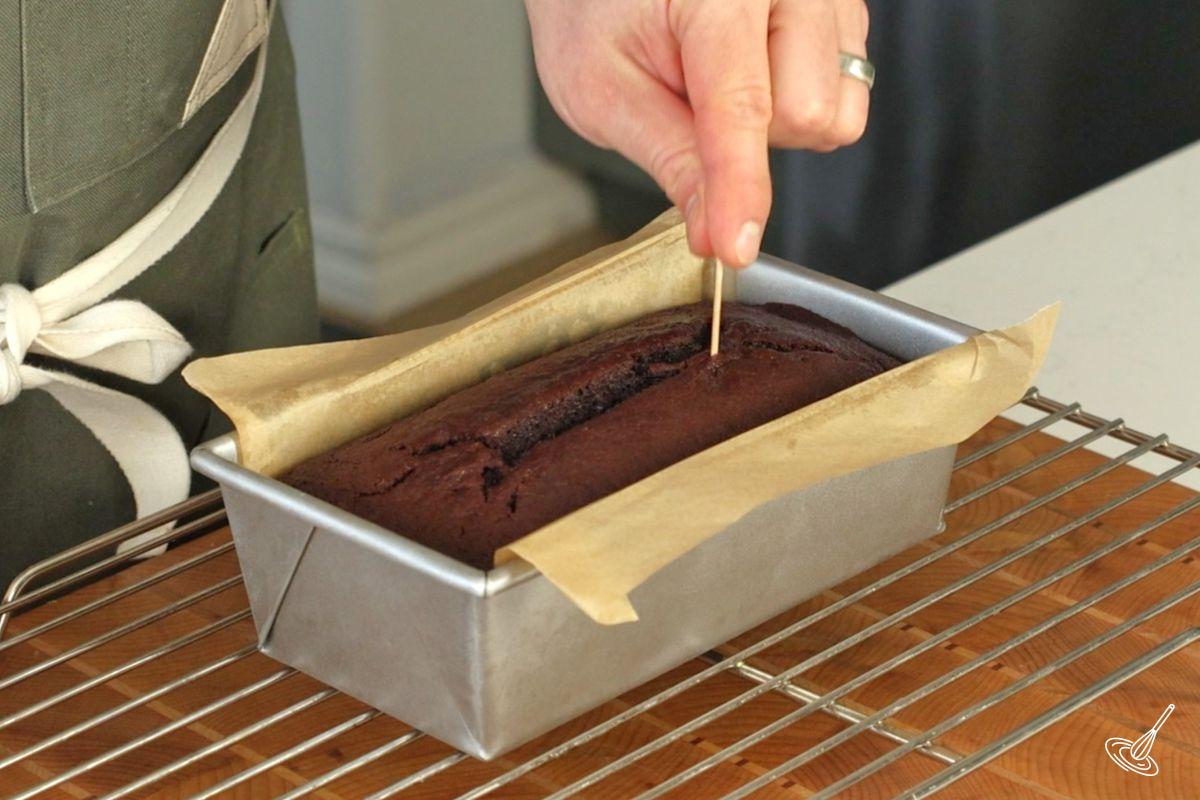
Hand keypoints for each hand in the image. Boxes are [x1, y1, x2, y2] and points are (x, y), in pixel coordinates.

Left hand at [525, 0, 869, 266]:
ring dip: (778, 126)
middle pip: (807, 113)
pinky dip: (796, 106)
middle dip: (752, 140)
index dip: (738, 188)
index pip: (742, 106)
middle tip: (693, 107)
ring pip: (835, 113)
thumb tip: (711, 228)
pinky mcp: (843, 14)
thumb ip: (667, 155)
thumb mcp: (602, 87)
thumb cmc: (593, 8)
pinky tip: (753, 77)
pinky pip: (846, 97)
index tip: (735, 245)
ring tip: (720, 87)